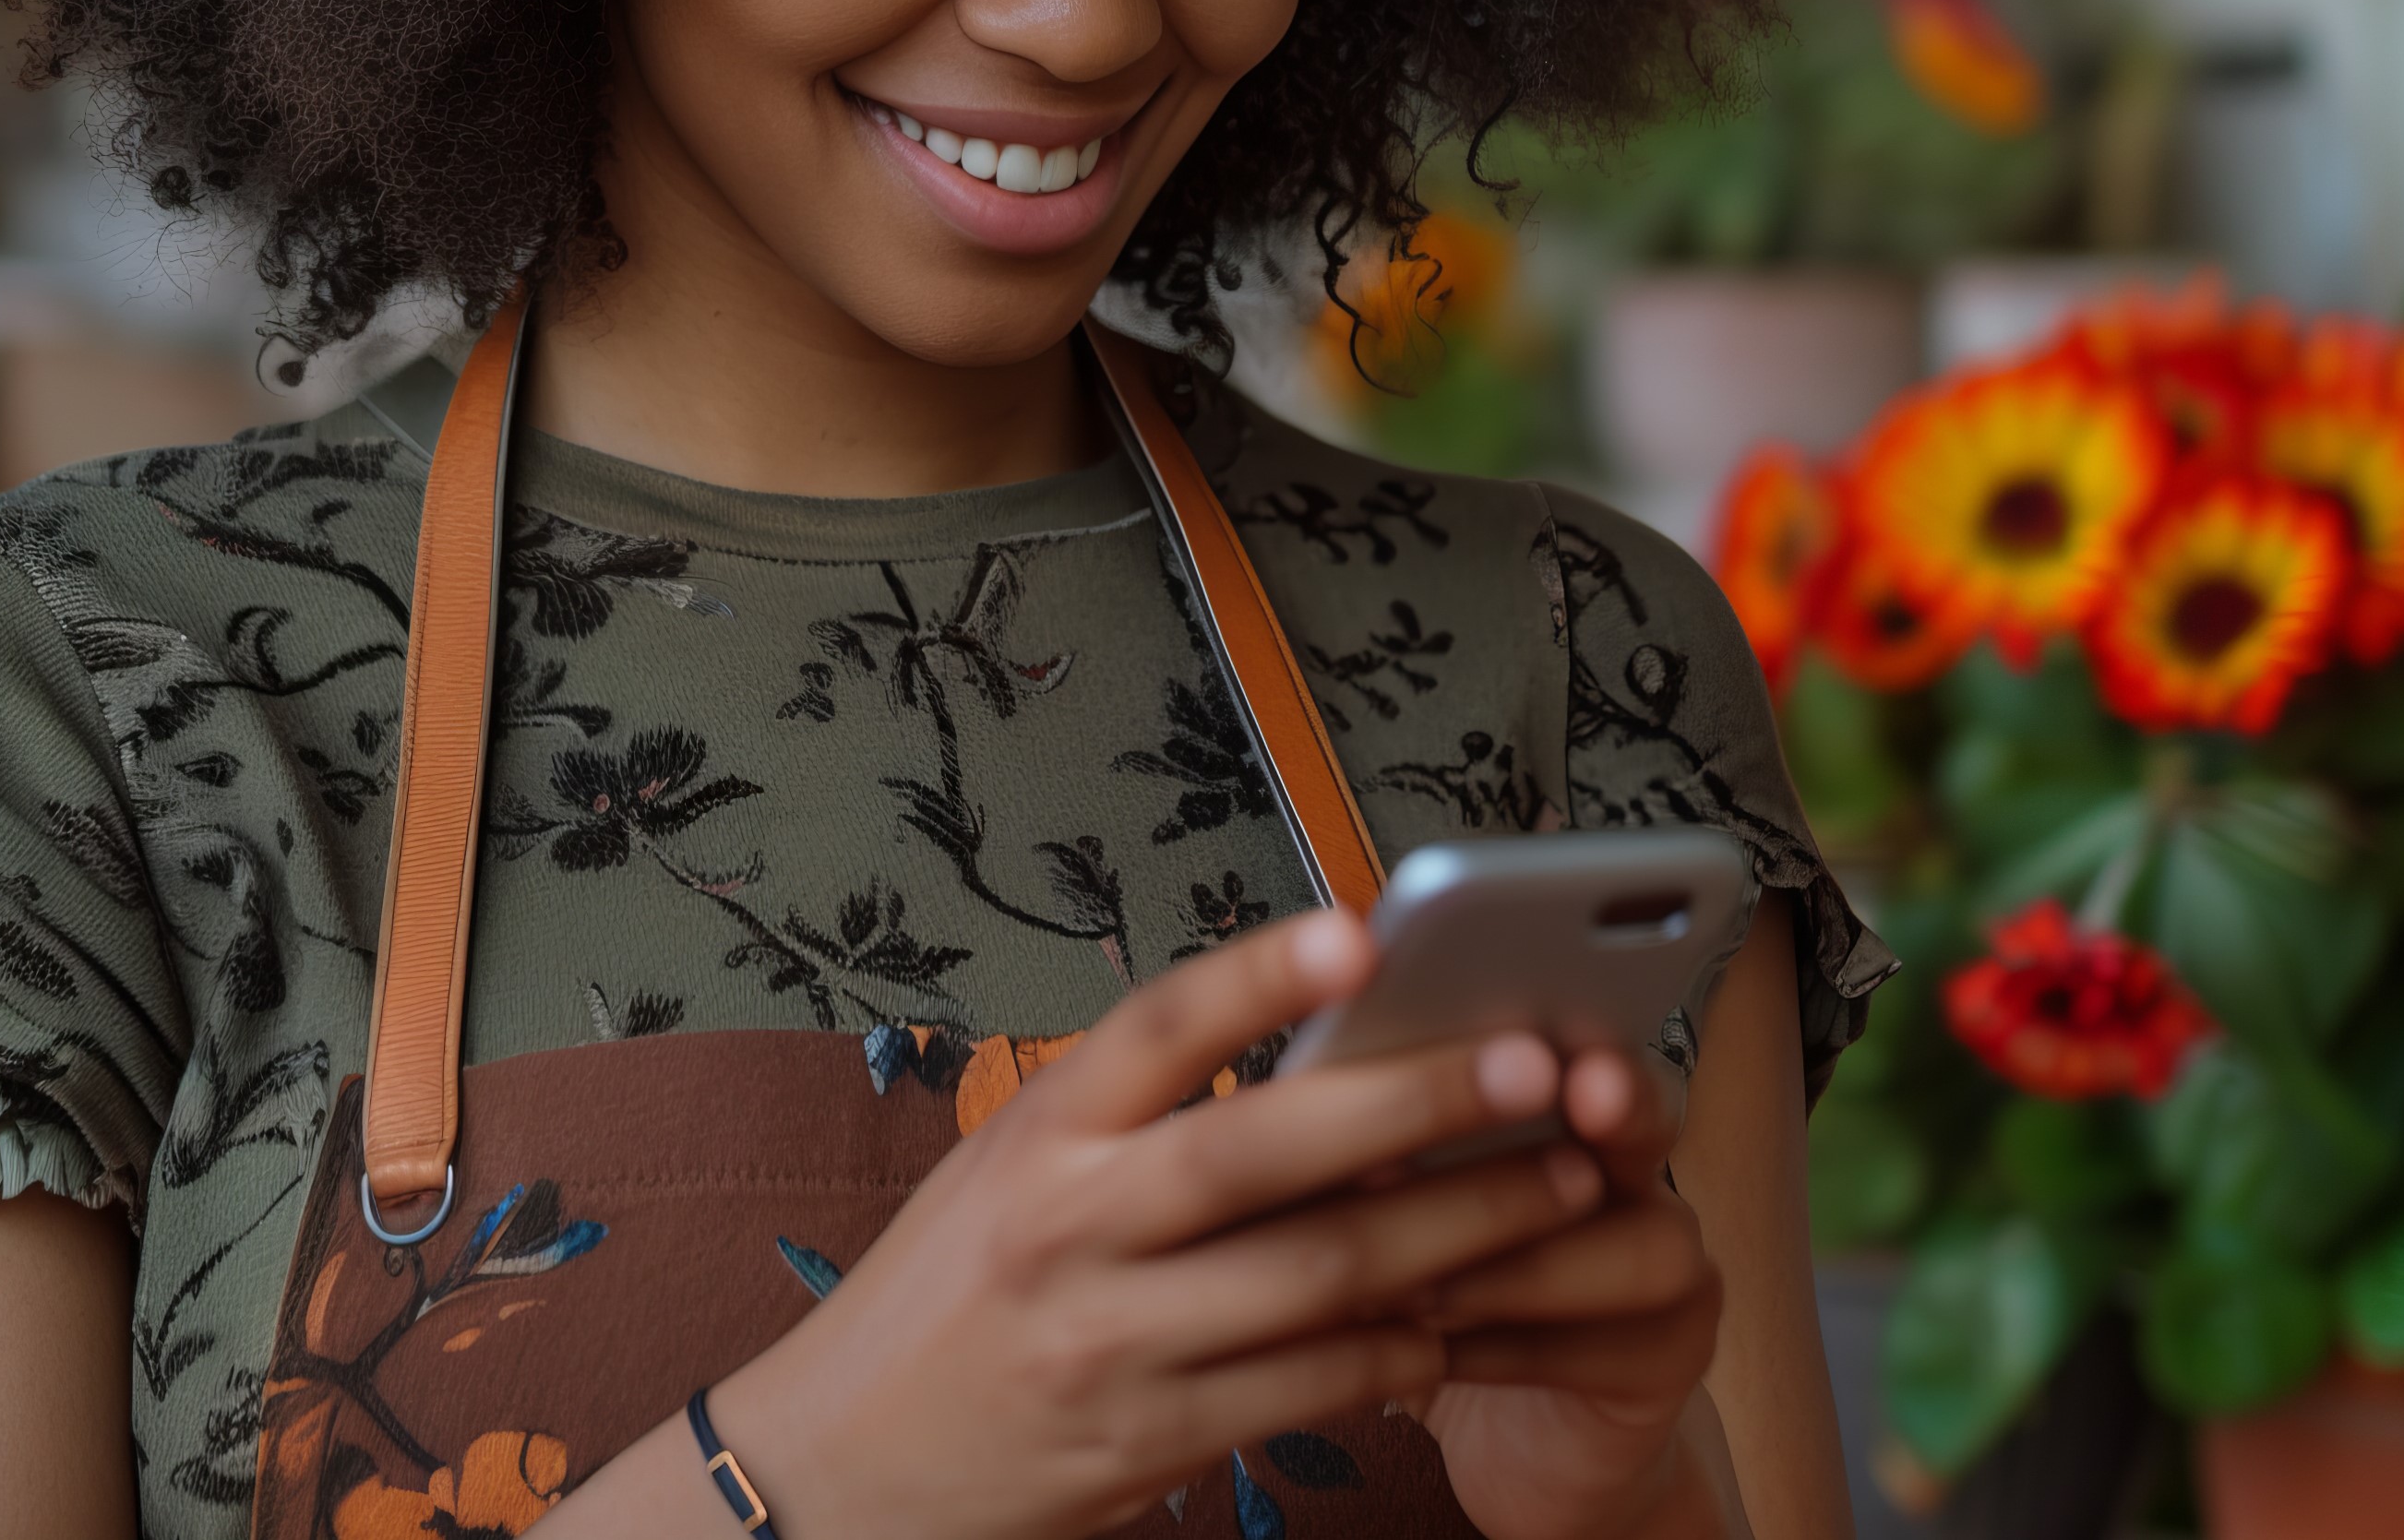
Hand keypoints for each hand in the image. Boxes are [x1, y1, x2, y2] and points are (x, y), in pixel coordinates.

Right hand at [659, 910, 1615, 1539]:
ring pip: (1321, 1273)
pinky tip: (1463, 1311)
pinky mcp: (1151, 1438)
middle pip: (1266, 1150)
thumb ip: (1130, 1116)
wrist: (839, 1472)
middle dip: (1420, 1103)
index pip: (1158, 1030)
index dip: (1262, 975)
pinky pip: (1314, 1382)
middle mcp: (1070, 1228)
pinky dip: (1403, 1344)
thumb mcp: (1005, 1174)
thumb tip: (1308, 1041)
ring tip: (1564, 1187)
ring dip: (1460, 1229)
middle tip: (1539, 1065)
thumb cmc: (944, 1301)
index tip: (1366, 931)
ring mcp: (1113, 1340)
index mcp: (1036, 1136)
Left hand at [1416, 1047, 1735, 1539]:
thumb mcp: (1390, 1223)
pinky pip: (1606, 1349)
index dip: (1555, 1030)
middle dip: (1613, 1101)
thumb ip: (1372, 1160)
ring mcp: (1676, 1269)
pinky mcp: (1674, 1363)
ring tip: (1417, 1285)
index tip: (1510, 1023)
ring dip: (1520, 1264)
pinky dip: (1506, 1351)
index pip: (1577, 1040)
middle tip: (1570, 1093)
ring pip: (1644, 1247)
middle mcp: (1637, 1175)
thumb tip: (1309, 1105)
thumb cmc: (1434, 1306)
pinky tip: (1428, 1356)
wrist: (1512, 1446)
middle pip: (1650, 1115)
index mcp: (1564, 1111)